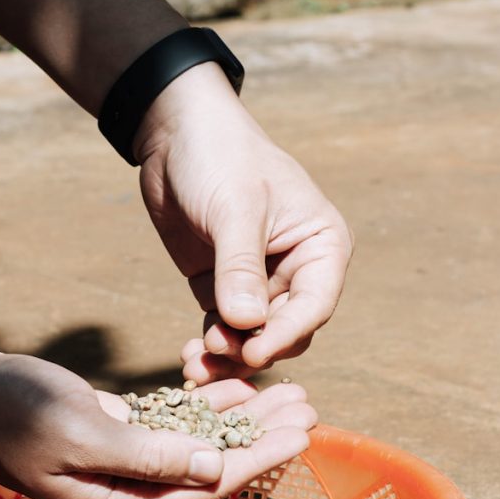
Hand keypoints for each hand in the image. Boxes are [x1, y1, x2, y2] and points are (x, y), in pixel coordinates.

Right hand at [0, 350, 315, 498]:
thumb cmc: (13, 413)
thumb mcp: (81, 433)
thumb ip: (148, 456)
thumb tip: (216, 470)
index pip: (208, 486)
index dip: (259, 459)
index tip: (303, 434)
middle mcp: (129, 492)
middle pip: (214, 467)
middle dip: (262, 437)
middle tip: (309, 405)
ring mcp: (124, 463)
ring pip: (200, 443)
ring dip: (242, 417)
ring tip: (288, 390)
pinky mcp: (118, 433)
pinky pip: (174, 423)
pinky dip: (205, 405)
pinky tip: (237, 387)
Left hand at [135, 65, 352, 383]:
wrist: (176, 133)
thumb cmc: (221, 156)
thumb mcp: (234, 209)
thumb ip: (240, 267)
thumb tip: (247, 325)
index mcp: (322, 245)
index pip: (315, 304)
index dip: (287, 334)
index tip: (254, 352)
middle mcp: (298, 269)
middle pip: (286, 330)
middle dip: (253, 348)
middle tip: (215, 354)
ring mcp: (259, 281)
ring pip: (253, 336)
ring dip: (227, 356)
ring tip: (194, 365)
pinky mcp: (223, 286)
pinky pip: (224, 328)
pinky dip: (210, 345)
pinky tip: (189, 357)